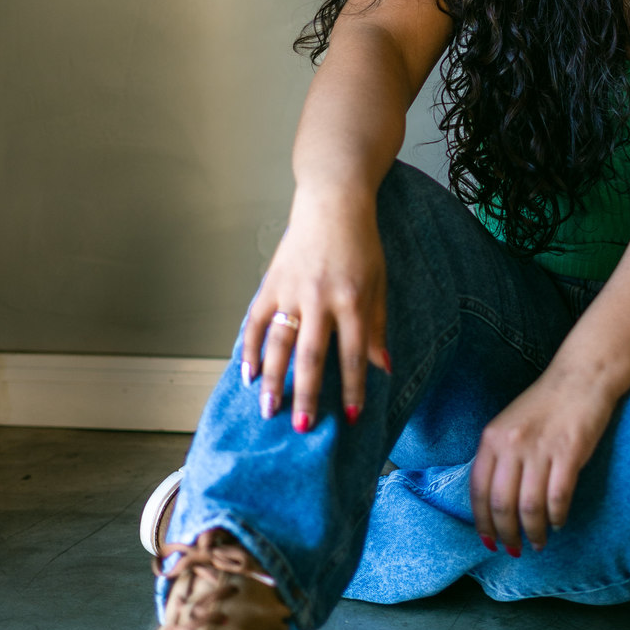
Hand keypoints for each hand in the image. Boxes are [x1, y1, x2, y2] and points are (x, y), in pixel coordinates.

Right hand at [241, 187, 389, 432]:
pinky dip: (250, 349)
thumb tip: (382, 367)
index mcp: (353, 300)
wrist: (332, 203)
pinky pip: (256, 322)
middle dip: (307, 394)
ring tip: (268, 411)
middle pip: (312, 356)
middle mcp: (321, 298)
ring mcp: (292, 291)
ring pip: (279, 343)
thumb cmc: (361, 245)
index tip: (350, 418)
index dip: (352, 388)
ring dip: (273, 380)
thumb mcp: (378, 283)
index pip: (353, 354)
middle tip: (303, 427)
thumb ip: (377, 325)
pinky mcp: (271, 283)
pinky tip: (247, 375)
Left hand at [469, 368, 615, 554]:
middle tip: (514, 549)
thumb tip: (492, 502)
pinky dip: (556, 517)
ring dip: (532, 531)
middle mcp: (512, 445)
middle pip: (501, 504)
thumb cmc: (545, 403)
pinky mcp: (569, 453)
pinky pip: (558, 497)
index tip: (488, 541)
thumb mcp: (509, 425)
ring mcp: (540, 449)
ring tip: (537, 543)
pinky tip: (558, 523)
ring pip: (529, 507)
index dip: (482, 522)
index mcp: (492, 438)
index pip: (478, 490)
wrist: (582, 377)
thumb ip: (498, 457)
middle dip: (506, 534)